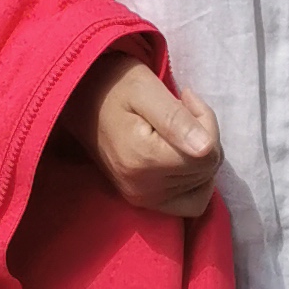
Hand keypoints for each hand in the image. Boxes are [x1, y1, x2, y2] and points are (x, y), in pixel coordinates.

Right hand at [58, 52, 222, 219]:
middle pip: (206, 170)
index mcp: (143, 158)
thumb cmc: (115, 85)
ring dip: (200, 155)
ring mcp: (141, 198)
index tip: (186, 98)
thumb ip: (176, 118)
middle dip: (205, 136)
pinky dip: (196, 181)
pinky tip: (183, 154)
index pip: (207, 154)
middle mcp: (143, 187)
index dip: (206, 121)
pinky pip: (189, 204)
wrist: (81, 97)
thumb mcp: (145, 88)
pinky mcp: (142, 201)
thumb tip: (206, 149)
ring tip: (179, 127)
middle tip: (183, 108)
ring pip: (202, 184)